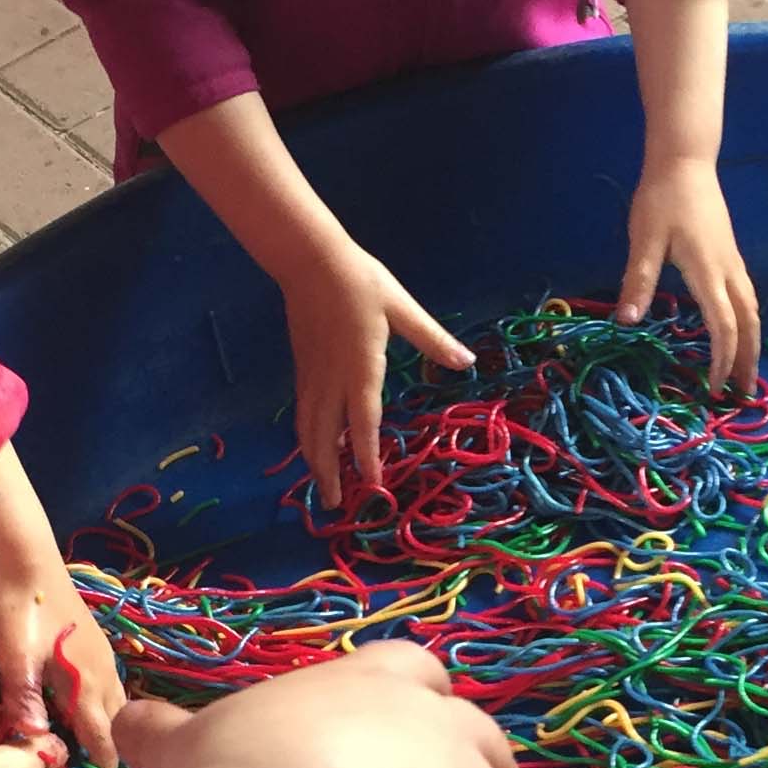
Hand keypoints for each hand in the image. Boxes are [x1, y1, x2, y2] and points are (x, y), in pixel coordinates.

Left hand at [0, 564, 124, 767]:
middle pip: (118, 724)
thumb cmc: (18, 607)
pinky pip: (110, 685)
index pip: (104, 739)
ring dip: (110, 728)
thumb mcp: (15, 657)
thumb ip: (26, 700)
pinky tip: (85, 708)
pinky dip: (104, 705)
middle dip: (112, 752)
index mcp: (86, 683)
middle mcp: (103, 673)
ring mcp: (103, 656)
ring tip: (93, 750)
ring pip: (117, 703)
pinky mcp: (95, 643)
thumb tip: (37, 743)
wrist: (26, 556)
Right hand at [281, 244, 473, 508]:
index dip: (366, 456)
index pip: (363, 422)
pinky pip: (304, 414)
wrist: (309, 261)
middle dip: (329, 473)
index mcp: (360, 368)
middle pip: (325, 437)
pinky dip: (309, 438)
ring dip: (314, 461)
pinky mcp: (302, 369)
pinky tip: (316, 446)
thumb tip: (465, 361)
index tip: (372, 484)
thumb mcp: (401, 307)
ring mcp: (312, 376)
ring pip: (308, 429)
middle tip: (335, 506)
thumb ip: (431, 339)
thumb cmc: (360, 282)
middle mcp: (331, 380)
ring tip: (322, 487)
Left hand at [616, 156, 760, 398]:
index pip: (724, 326)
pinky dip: (747, 324)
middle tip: (744, 394)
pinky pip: (746, 298)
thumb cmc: (662, 199)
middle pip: (749, 324)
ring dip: (752, 343)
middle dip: (748, 360)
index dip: (723, 360)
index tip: (715, 387)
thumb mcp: (644, 240)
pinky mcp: (731, 256)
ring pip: (752, 311)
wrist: (685, 161)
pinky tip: (738, 333)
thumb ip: (638, 281)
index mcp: (709, 272)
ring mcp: (734, 263)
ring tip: (746, 371)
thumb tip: (627, 322)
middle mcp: (729, 271)